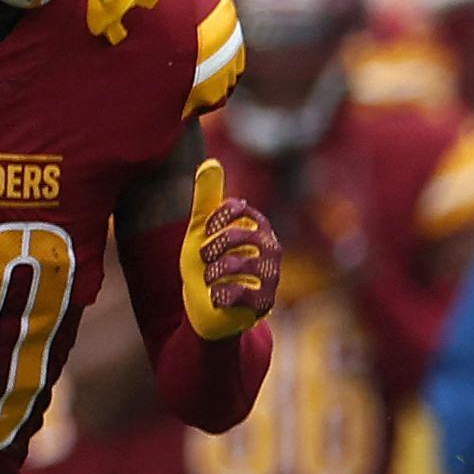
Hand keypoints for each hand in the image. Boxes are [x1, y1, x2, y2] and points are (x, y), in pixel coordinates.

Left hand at [179, 160, 280, 339]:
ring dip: (214, 273)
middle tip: (206, 259)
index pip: (239, 211)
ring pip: (239, 264)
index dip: (216, 220)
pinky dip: (221, 294)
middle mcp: (271, 249)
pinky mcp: (265, 304)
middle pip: (240, 236)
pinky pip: (241, 291)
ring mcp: (271, 277)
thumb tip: (210, 163)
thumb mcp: (201, 231)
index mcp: (258, 228)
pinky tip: (218, 297)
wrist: (206, 310)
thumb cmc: (208, 267)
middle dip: (213, 247)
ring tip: (212, 281)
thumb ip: (207, 198)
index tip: (207, 231)